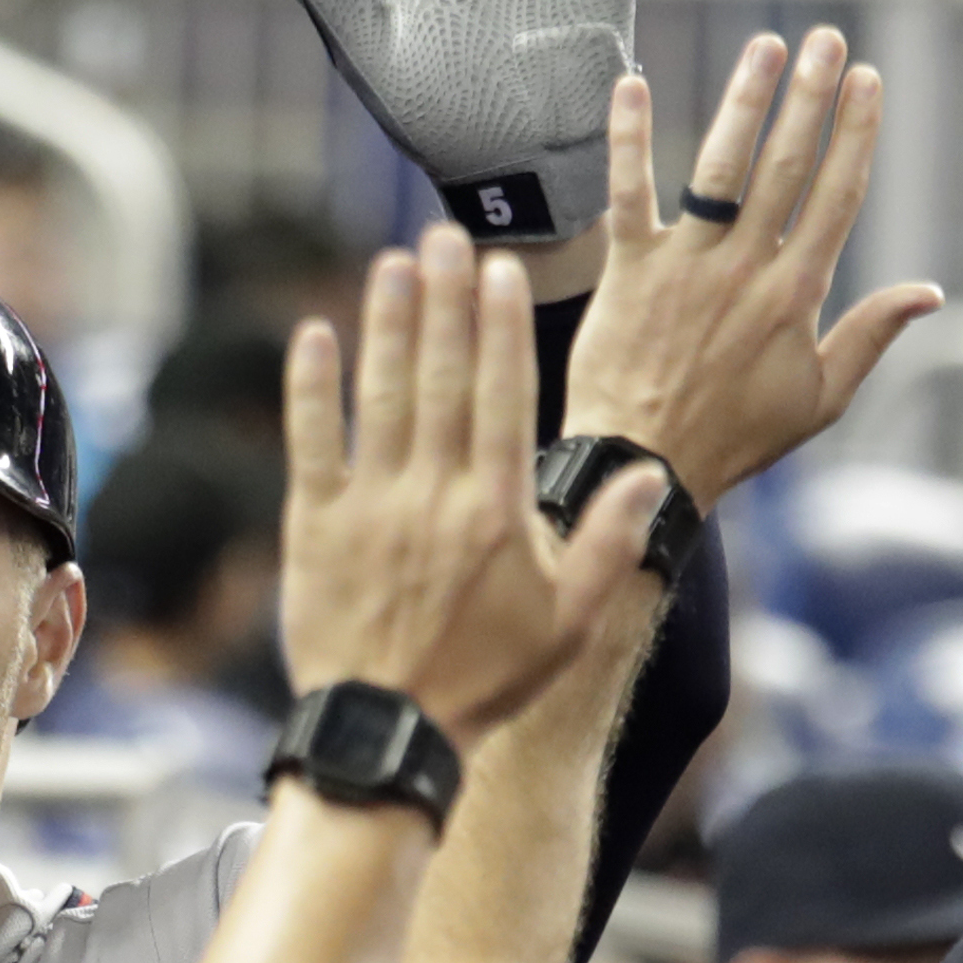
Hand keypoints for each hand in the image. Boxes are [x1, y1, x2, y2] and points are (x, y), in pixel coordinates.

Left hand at [283, 225, 663, 748]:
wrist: (388, 728)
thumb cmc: (484, 678)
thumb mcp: (567, 620)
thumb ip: (607, 545)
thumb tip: (652, 481)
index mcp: (497, 508)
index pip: (504, 396)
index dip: (501, 327)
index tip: (501, 269)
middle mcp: (434, 493)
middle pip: (442, 378)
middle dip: (443, 301)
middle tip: (442, 234)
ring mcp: (369, 505)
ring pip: (379, 397)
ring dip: (386, 325)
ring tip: (390, 263)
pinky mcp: (312, 524)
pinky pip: (311, 442)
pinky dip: (311, 388)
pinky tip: (314, 335)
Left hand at [565, 26, 941, 508]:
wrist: (642, 466)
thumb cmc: (732, 439)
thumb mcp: (819, 399)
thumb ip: (871, 337)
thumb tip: (929, 292)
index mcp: (795, 293)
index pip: (837, 195)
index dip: (855, 133)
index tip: (868, 80)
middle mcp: (743, 267)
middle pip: (786, 166)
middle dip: (811, 98)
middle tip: (826, 41)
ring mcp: (682, 265)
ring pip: (718, 168)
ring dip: (744, 102)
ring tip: (765, 48)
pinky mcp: (625, 271)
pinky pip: (626, 195)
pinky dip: (626, 139)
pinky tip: (629, 83)